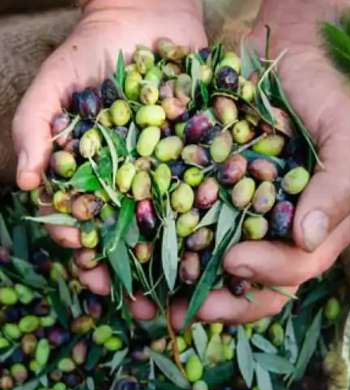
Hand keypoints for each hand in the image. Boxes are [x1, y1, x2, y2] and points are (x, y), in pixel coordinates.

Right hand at [13, 0, 205, 313]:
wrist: (147, 13)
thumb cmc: (92, 48)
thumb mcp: (55, 82)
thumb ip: (35, 126)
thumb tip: (29, 182)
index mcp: (97, 175)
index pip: (90, 228)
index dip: (91, 260)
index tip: (100, 286)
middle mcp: (138, 179)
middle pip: (139, 236)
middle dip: (143, 275)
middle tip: (154, 311)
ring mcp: (175, 169)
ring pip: (180, 222)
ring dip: (185, 260)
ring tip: (194, 293)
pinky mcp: (208, 152)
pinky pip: (215, 188)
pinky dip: (222, 215)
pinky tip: (232, 244)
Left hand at [166, 17, 349, 327]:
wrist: (282, 51)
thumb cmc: (322, 90)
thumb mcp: (343, 131)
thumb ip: (339, 185)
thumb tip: (310, 239)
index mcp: (321, 226)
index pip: (299, 268)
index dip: (269, 274)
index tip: (236, 260)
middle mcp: (284, 232)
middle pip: (257, 286)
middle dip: (221, 305)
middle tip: (182, 313)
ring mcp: (249, 219)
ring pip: (220, 273)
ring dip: (186, 294)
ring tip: (146, 307)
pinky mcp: (216, 200)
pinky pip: (193, 235)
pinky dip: (169, 255)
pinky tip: (138, 262)